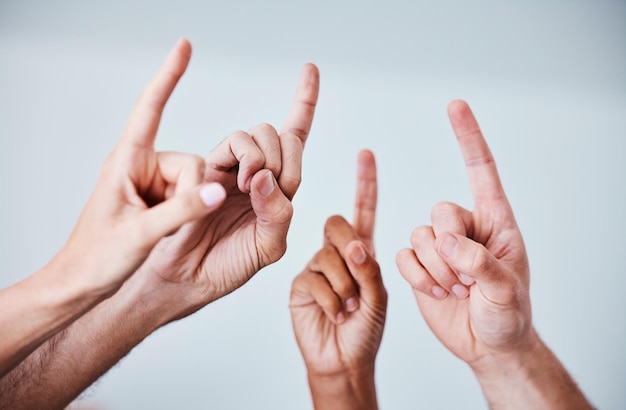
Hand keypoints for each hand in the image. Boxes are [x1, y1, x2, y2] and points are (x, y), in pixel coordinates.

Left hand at [50, 38, 226, 298]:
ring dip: (189, 207)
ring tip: (159, 232)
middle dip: (192, 195)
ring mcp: (150, 183)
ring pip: (197, 181)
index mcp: (127, 161)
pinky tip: (167, 232)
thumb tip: (219, 190)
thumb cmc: (96, 258)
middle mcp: (140, 166)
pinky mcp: (157, 199)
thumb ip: (182, 211)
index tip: (184, 47)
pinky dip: (188, 212)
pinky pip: (191, 195)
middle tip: (164, 224)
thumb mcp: (140, 235)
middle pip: (192, 163)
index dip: (169, 77)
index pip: (150, 110)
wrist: (80, 283)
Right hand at [128, 60, 319, 320]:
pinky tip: (240, 183)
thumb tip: (267, 175)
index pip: (296, 141)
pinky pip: (233, 144)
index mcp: (277, 190)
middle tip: (267, 187)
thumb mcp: (268, 247)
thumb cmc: (228, 265)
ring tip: (250, 187)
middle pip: (282, 136)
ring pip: (257, 134)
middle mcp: (257, 174)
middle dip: (284, 156)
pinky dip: (245, 158)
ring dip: (263, 156)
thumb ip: (279, 213)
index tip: (310, 69)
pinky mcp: (208, 167)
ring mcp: (232, 168)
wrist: (185, 277)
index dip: (304, 103)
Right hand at [290, 150, 386, 379]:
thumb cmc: (366, 329)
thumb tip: (355, 245)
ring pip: (327, 254)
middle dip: (350, 250)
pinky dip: (331, 299)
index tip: (365, 155)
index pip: (363, 210)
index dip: (365, 183)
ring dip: (345, 285)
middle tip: (360, 281)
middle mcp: (336, 253)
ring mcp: (316, 267)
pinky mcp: (300, 284)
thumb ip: (370, 269)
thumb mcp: (379, 297)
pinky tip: (336, 314)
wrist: (344, 360)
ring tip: (350, 308)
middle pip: (337, 223)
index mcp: (361, 251)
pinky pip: (313, 277)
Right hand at [396, 100, 531, 366]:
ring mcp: (440, 246)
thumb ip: (480, 261)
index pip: (481, 172)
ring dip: (434, 270)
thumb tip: (445, 240)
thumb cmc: (507, 315)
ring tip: (456, 292)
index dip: (468, 138)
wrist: (486, 344)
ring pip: (418, 236)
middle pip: (440, 211)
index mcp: (496, 223)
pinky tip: (436, 292)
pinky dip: (416, 277)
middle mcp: (465, 228)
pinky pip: (403, 256)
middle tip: (467, 280)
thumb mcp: (507, 292)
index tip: (455, 106)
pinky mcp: (419, 264)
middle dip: (449, 250)